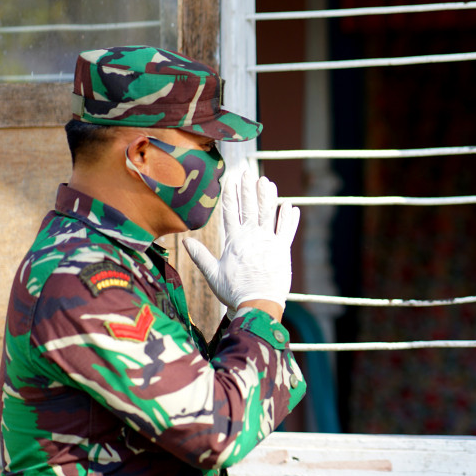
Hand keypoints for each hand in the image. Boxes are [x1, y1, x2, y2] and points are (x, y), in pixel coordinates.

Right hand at [184, 171, 300, 317]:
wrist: (257, 304)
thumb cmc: (234, 291)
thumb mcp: (212, 273)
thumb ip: (200, 255)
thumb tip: (184, 241)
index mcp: (234, 241)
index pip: (231, 212)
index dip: (231, 194)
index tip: (232, 179)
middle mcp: (252, 237)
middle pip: (250, 208)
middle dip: (248, 189)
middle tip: (248, 171)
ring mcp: (269, 242)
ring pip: (269, 214)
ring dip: (268, 197)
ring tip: (267, 181)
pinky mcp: (283, 250)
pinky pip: (287, 230)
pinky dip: (289, 218)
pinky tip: (290, 206)